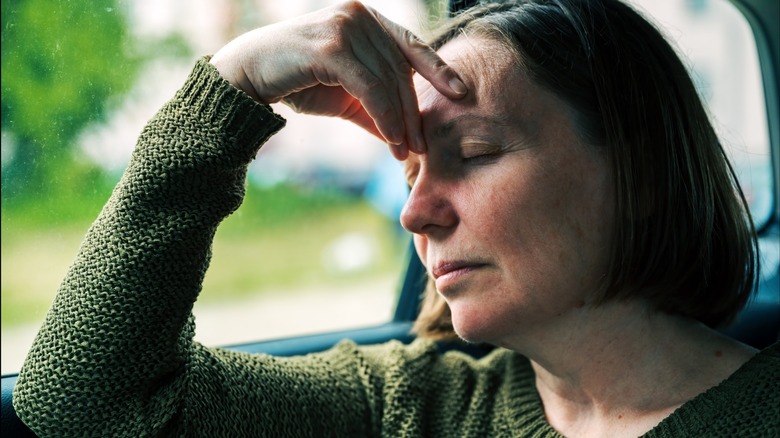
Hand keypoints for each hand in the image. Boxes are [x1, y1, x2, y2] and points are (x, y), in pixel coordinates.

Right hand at [209, 1, 466, 158]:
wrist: (248, 77)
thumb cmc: (297, 82)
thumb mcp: (346, 96)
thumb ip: (376, 106)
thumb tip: (406, 135)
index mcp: (366, 19)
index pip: (410, 44)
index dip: (437, 68)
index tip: (461, 91)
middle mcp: (359, 15)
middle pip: (401, 70)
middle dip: (413, 111)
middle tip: (420, 146)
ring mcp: (345, 26)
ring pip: (388, 81)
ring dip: (399, 121)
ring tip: (403, 151)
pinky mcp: (331, 48)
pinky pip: (370, 89)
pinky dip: (384, 117)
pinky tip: (390, 141)